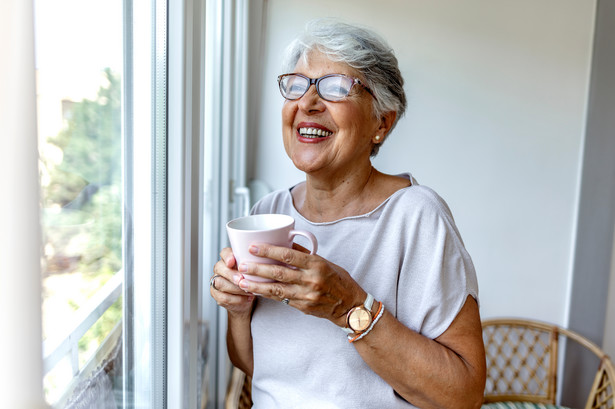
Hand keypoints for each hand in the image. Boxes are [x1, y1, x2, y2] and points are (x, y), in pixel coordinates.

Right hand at [211, 247, 255, 316]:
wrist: (247, 299)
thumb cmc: (252, 281)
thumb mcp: (255, 271)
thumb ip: (255, 264)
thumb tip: (265, 259)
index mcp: (229, 259)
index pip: (224, 253)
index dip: (227, 256)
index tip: (232, 261)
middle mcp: (220, 269)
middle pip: (219, 268)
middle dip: (231, 274)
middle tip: (241, 279)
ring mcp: (216, 282)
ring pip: (220, 283)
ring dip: (235, 288)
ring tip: (248, 291)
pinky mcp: (217, 295)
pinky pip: (223, 297)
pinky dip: (236, 299)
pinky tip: (246, 299)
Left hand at [235, 243, 364, 326]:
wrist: (350, 306)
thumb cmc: (338, 280)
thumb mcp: (325, 262)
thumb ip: (304, 254)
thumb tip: (285, 243)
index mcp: (316, 265)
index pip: (289, 255)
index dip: (269, 251)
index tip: (253, 247)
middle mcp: (311, 280)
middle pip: (279, 273)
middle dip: (257, 268)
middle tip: (241, 264)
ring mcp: (306, 296)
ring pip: (276, 290)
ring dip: (256, 285)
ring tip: (241, 281)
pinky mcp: (303, 307)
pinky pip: (281, 299)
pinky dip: (267, 295)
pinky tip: (255, 291)